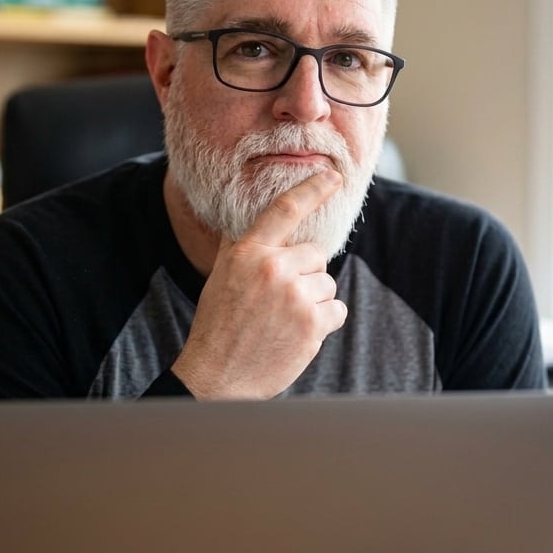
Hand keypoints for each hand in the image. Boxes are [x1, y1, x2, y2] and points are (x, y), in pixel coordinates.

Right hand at [171, 169, 347, 398]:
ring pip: (327, 285)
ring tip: (284, 321)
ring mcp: (294, 298)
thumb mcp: (221, 277)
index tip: (333, 175)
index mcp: (247, 253)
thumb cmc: (218, 326)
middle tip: (280, 300)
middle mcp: (272, 269)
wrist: (217, 377)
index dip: (312, 188)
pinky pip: (336, 311)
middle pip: (317, 255)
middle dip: (306, 275)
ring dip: (314, 302)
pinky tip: (297, 334)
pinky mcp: (312, 326)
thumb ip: (240, 246)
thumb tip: (255, 219)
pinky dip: (323, 323)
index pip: (285, 209)